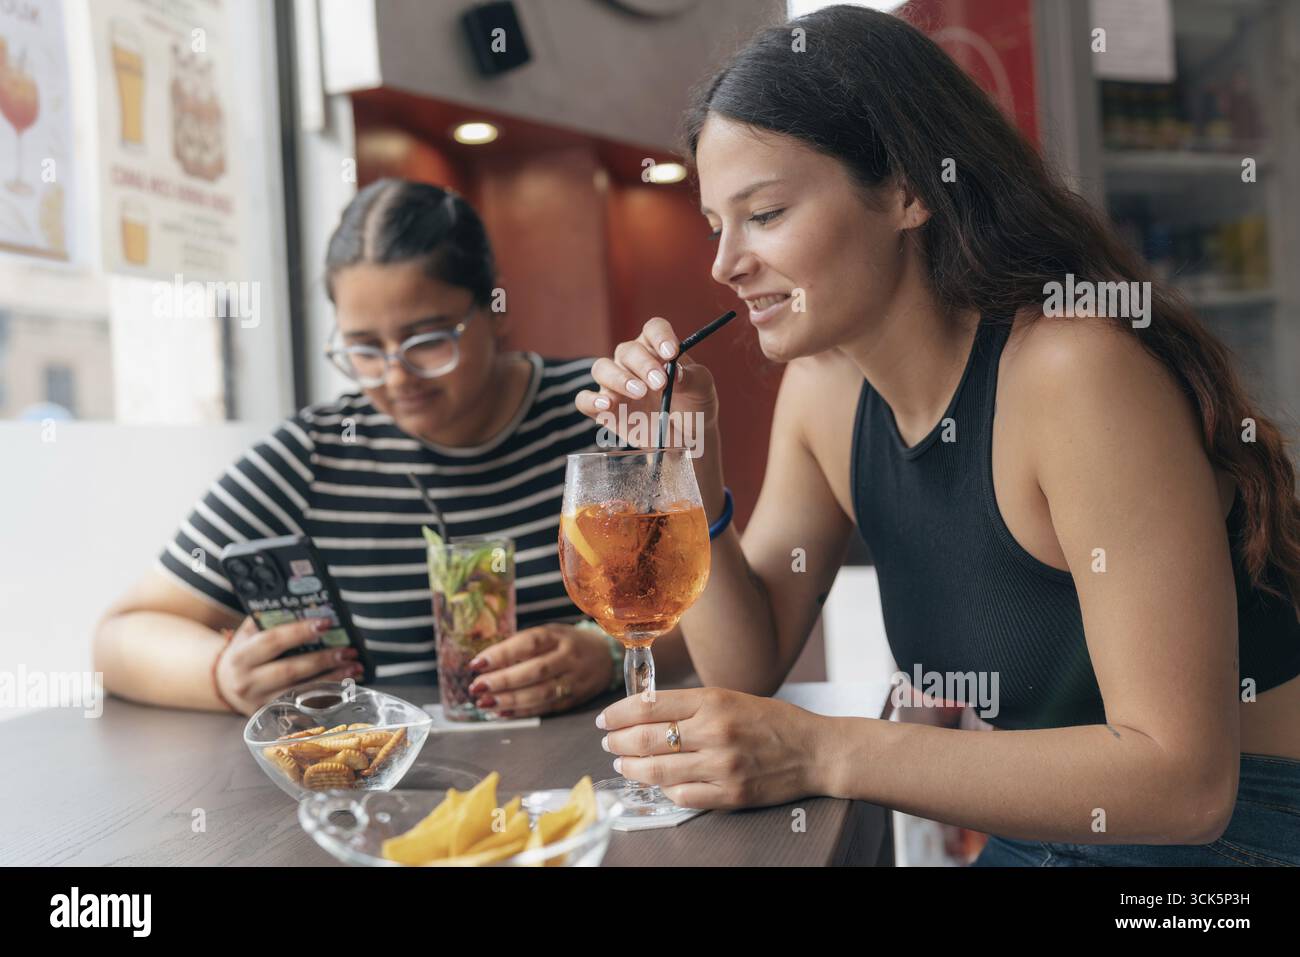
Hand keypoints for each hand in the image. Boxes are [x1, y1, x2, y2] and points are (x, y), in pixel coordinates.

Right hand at [215, 616, 361, 714]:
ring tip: (354, 667)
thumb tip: (305, 606)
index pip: (273, 641)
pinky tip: (344, 686)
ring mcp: (259, 702)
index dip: (300, 631)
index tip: (326, 623)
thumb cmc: (245, 653)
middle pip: (290, 670)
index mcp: (241, 657)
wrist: (225, 685)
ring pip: (300, 692)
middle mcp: (247, 682)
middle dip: (323, 659)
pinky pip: (303, 706)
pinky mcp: (272, 715)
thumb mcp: (248, 634)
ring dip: (331, 680)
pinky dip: (326, 696)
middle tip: (348, 651)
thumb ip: (269, 619)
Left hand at [466, 623, 612, 716]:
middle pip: (534, 671)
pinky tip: (503, 713)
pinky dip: (523, 712)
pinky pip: (547, 708)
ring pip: (541, 693)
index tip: (477, 664)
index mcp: (559, 636)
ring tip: (485, 704)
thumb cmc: (568, 643)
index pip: (529, 644)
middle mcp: (568, 658)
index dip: (502, 654)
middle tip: (477, 687)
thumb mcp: (550, 633)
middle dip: (503, 681)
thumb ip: (523, 645)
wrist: (607, 656)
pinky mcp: (574, 700)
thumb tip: (487, 661)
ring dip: (510, 701)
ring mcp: (573, 680)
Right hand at [574, 317, 719, 447]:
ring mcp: (615, 385)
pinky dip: (591, 400)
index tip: (672, 353)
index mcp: (657, 349)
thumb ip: (691, 378)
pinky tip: (606, 405)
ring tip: (638, 392)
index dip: (660, 337)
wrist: (687, 440)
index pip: (653, 329)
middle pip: (627, 350)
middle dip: (643, 365)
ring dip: (618, 378)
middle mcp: (632, 363)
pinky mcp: (604, 410)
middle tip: (660, 383)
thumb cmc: (694, 406)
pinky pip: (584, 400)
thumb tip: (675, 373)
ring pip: (601, 368)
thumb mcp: (702, 390)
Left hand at [596, 687, 829, 809]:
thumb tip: (646, 712)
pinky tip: (659, 783)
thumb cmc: (773, 721)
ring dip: (632, 768)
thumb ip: (692, 705)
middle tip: (608, 742)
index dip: (619, 713)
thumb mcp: (731, 698)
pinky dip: (664, 790)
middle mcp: (715, 732)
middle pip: (647, 738)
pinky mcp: (731, 794)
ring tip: (623, 764)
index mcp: (713, 701)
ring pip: (658, 771)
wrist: (815, 751)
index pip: (650, 706)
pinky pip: (683, 796)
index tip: (605, 719)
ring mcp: (722, 766)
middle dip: (618, 741)